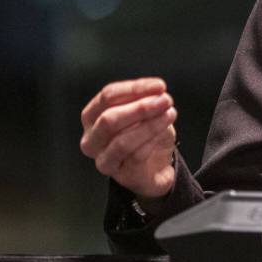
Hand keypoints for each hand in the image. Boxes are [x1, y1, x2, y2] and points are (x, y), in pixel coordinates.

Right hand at [80, 77, 177, 201]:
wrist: (157, 167)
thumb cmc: (147, 136)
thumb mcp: (146, 112)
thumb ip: (147, 99)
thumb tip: (156, 92)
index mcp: (92, 117)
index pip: (107, 97)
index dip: (134, 88)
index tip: (159, 86)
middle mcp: (91, 139)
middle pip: (108, 119)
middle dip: (140, 108)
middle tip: (165, 101)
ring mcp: (103, 160)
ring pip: (121, 141)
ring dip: (149, 125)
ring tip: (170, 114)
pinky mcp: (121, 175)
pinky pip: (136, 156)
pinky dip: (153, 140)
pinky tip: (165, 131)